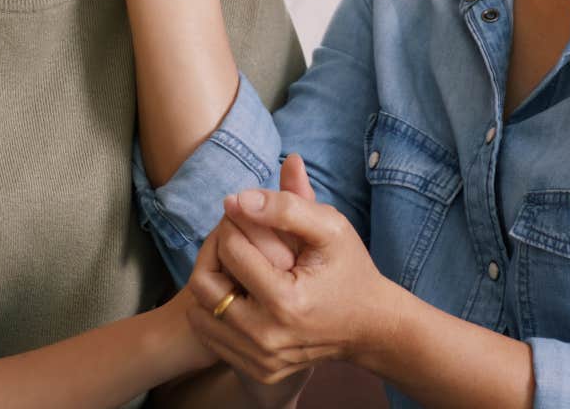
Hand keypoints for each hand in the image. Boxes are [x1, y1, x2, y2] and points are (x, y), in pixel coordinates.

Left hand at [184, 155, 397, 385]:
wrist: (370, 326)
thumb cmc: (350, 270)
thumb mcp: (331, 227)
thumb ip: (287, 206)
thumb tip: (237, 199)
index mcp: (285, 301)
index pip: (230, 250)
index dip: (233, 223)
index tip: (245, 215)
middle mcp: (268, 337)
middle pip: (203, 285)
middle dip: (212, 252)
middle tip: (231, 237)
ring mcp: (261, 359)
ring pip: (200, 313)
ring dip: (211, 281)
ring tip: (234, 263)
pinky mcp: (258, 370)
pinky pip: (212, 336)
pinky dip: (217, 310)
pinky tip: (239, 291)